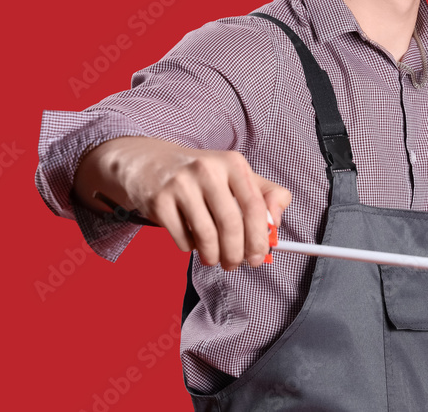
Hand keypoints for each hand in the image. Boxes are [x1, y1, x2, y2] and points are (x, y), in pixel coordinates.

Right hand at [78, 137, 291, 270]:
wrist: (151, 163)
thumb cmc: (202, 175)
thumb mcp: (236, 175)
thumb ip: (266, 195)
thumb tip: (276, 224)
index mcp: (232, 163)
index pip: (254, 206)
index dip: (260, 237)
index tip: (260, 256)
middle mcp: (207, 169)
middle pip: (231, 224)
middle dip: (236, 253)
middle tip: (235, 264)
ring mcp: (181, 184)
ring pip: (206, 235)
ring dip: (213, 256)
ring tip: (214, 258)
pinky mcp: (159, 201)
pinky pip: (182, 239)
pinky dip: (191, 249)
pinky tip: (192, 242)